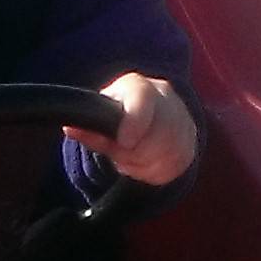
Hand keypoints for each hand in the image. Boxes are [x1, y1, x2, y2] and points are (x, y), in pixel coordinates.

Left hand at [69, 73, 198, 186]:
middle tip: (120, 155)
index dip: (135, 121)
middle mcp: (167, 100)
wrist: (150, 117)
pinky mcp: (190, 144)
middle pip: (160, 131)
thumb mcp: (102, 115)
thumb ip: (89, 125)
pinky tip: (145, 165)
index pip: (142, 98)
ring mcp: (182, 121)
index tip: (124, 141)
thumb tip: (71, 128)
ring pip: (169, 152)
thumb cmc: (119, 114)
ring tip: (130, 160)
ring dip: (144, 164)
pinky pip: (175, 165)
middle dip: (135, 153)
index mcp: (140, 88)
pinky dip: (156, 172)